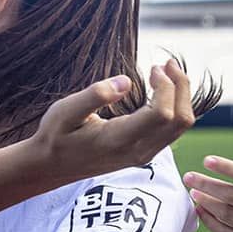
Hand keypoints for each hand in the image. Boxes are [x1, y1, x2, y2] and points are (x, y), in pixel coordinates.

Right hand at [30, 61, 194, 179]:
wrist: (51, 167)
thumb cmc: (55, 136)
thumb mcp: (64, 112)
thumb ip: (93, 96)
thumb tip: (126, 81)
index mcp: (119, 140)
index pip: (162, 114)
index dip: (166, 87)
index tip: (154, 67)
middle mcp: (137, 151)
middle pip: (180, 120)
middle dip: (181, 87)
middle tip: (167, 64)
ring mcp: (144, 155)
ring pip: (181, 126)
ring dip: (181, 96)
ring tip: (167, 73)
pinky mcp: (144, 153)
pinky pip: (173, 130)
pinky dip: (175, 107)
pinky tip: (162, 91)